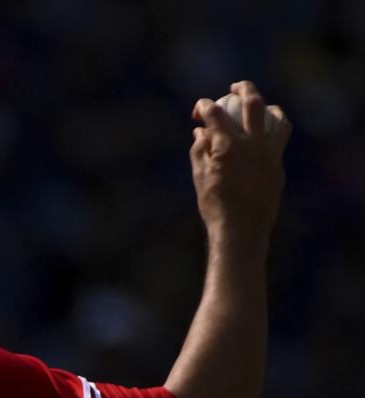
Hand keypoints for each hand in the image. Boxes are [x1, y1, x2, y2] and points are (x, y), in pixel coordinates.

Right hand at [190, 80, 291, 237]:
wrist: (241, 229)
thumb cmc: (215, 205)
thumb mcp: (199, 176)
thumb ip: (200, 150)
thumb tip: (201, 132)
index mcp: (227, 145)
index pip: (214, 113)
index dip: (204, 106)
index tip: (199, 109)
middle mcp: (252, 144)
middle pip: (252, 103)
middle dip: (243, 89)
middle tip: (235, 87)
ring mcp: (269, 154)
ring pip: (278, 118)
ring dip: (269, 107)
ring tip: (261, 107)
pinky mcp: (278, 166)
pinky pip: (279, 140)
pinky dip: (271, 132)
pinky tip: (263, 136)